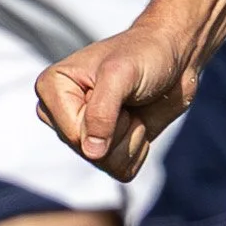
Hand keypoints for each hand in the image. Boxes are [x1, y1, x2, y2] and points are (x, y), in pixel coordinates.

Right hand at [35, 20, 195, 181]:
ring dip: (130, 138)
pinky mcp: (105, 147)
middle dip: (119, 129)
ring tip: (131, 107)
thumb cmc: (145, 54)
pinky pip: (122, 170)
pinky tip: (138, 121)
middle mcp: (61, 113)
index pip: (73, 134)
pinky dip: (138, 148)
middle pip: (88, 152)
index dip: (104, 119)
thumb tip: (90, 153)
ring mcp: (83, 132)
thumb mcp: (121, 74)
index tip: (114, 86)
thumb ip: (101, 112)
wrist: (174, 57)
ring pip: (106, 164)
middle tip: (126, 98)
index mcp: (52, 88)